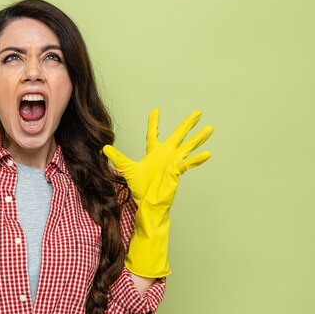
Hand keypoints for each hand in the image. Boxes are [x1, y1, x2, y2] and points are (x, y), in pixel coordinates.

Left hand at [102, 109, 213, 277]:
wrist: (147, 203)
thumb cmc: (141, 188)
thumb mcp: (127, 169)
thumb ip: (117, 158)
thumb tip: (104, 148)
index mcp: (154, 153)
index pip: (153, 133)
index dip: (154, 122)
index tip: (155, 110)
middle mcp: (166, 155)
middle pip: (178, 135)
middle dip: (187, 124)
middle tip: (198, 112)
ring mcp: (173, 162)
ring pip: (188, 146)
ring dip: (199, 138)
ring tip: (210, 128)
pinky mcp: (176, 171)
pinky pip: (188, 163)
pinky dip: (197, 159)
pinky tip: (207, 154)